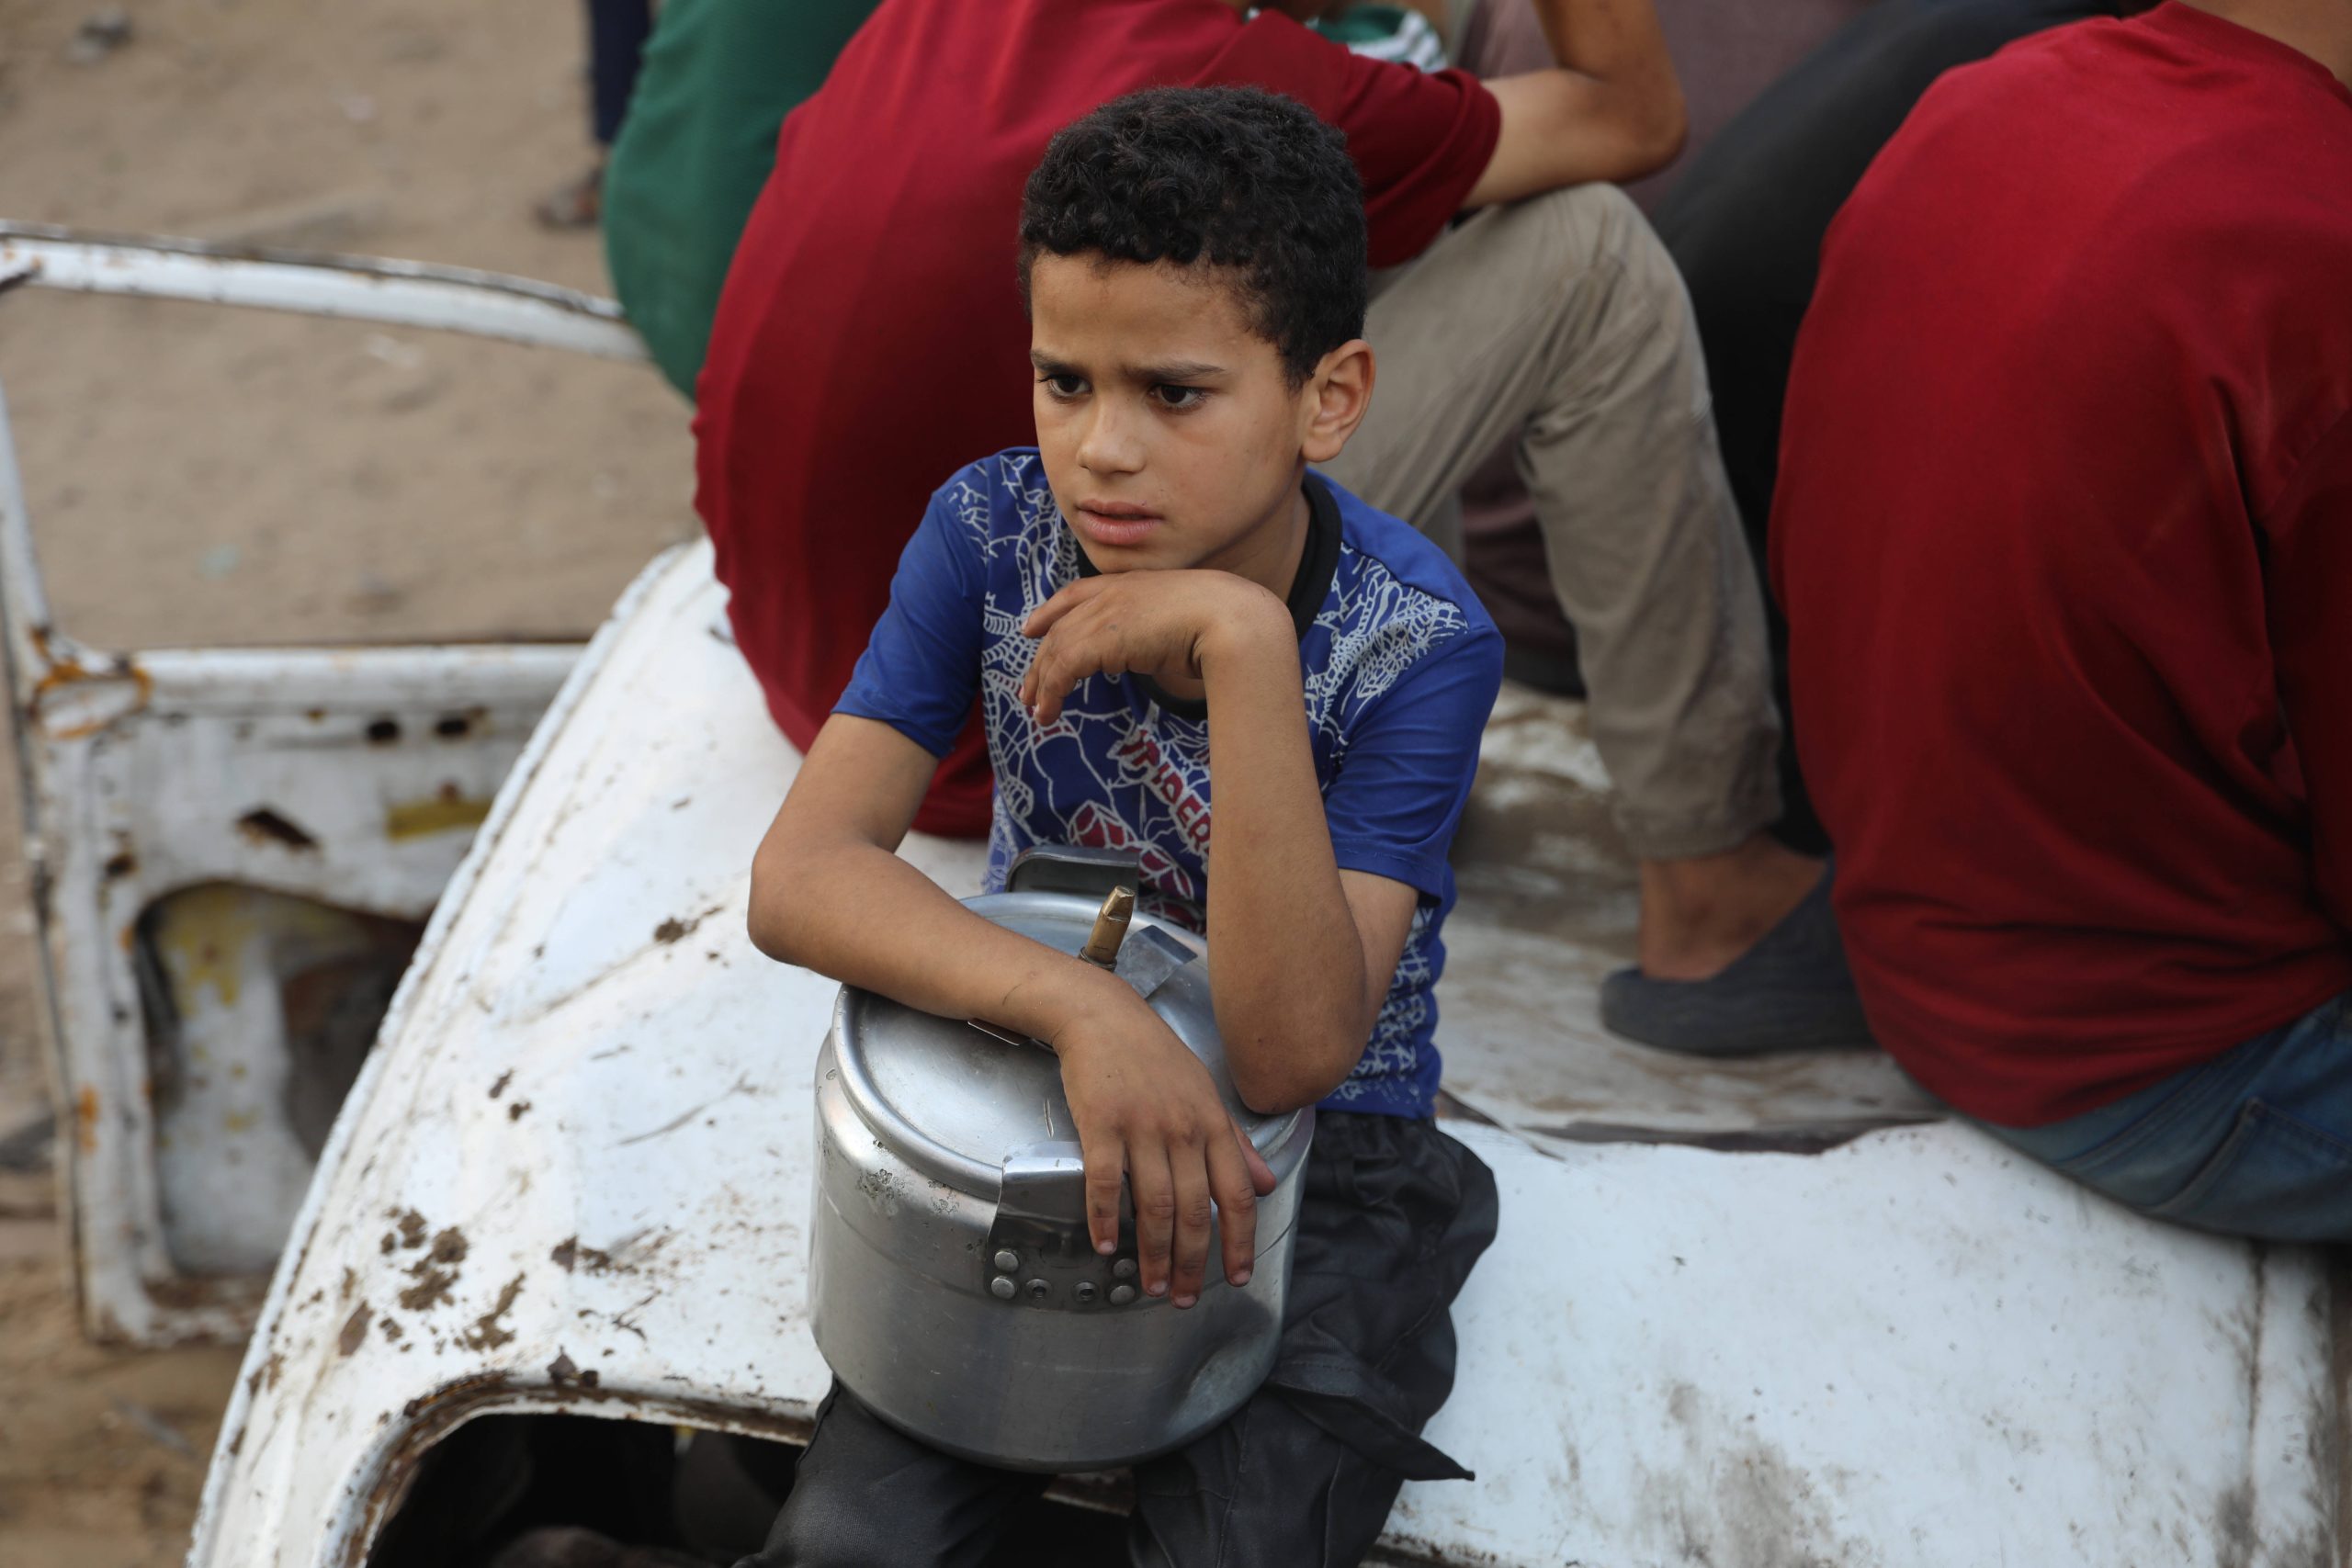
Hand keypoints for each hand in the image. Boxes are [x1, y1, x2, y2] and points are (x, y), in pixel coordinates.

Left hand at [1019, 572, 1286, 725]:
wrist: (1230, 620)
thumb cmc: (1224, 622)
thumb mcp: (1184, 618)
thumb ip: (1162, 628)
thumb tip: (1162, 649)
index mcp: (1131, 584)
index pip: (1077, 593)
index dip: (1050, 611)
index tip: (1032, 628)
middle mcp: (1112, 594)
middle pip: (1060, 627)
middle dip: (1041, 660)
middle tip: (1029, 689)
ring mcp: (1105, 614)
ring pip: (1056, 650)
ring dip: (1042, 683)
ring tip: (1037, 711)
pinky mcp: (1100, 640)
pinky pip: (1062, 669)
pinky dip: (1051, 692)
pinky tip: (1049, 712)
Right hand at [1047, 988, 1278, 1306]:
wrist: (1103, 1016)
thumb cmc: (1155, 1057)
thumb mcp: (1206, 1094)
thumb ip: (1236, 1145)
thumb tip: (1266, 1185)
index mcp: (1213, 1124)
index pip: (1237, 1193)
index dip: (1241, 1241)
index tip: (1238, 1277)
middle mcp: (1184, 1129)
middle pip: (1196, 1210)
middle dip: (1194, 1263)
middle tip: (1185, 1297)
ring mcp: (1142, 1128)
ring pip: (1155, 1205)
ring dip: (1155, 1253)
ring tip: (1153, 1285)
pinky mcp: (1101, 1124)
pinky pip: (1105, 1182)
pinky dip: (1105, 1219)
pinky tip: (1107, 1245)